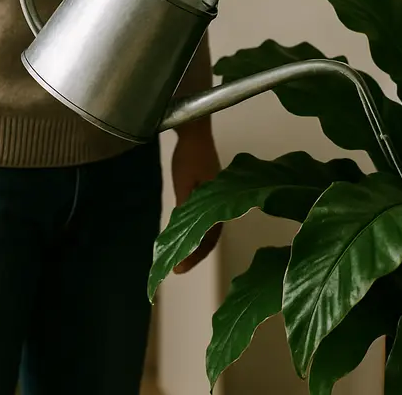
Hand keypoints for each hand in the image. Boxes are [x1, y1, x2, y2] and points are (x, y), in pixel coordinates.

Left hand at [171, 121, 222, 273]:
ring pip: (211, 227)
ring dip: (198, 244)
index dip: (195, 256)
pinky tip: (188, 232)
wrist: (196, 131)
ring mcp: (218, 195)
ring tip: (183, 257)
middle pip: (212, 236)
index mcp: (218, 202)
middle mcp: (222, 201)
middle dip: (197, 254)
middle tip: (179, 269)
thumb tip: (184, 235)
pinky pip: (208, 216)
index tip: (179, 270)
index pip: (209, 237)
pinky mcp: (212, 189)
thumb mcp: (183, 183)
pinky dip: (199, 229)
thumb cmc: (189, 156)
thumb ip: (186, 208)